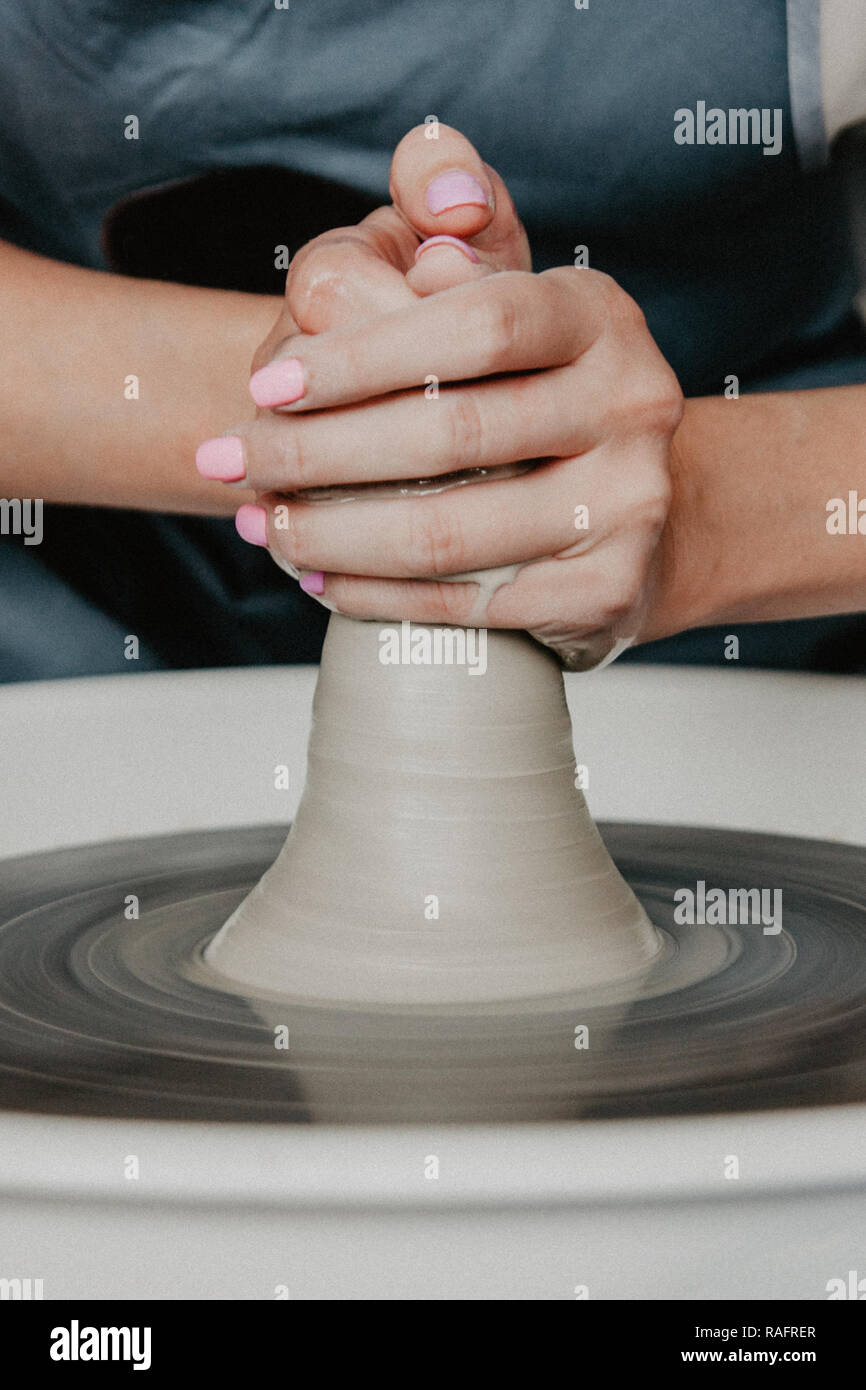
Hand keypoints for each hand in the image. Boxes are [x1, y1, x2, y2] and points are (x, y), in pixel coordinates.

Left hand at [197, 125, 682, 667]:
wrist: (628, 504)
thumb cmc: (530, 388)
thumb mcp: (498, 289)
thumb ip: (453, 228)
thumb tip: (437, 228)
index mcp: (596, 313)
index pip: (472, 324)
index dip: (358, 358)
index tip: (267, 387)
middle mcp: (633, 400)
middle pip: (449, 435)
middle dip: (314, 455)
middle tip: (230, 463)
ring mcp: (631, 502)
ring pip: (448, 533)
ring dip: (330, 536)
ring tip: (262, 527)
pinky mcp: (610, 590)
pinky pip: (466, 604)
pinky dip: (374, 596)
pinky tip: (318, 578)